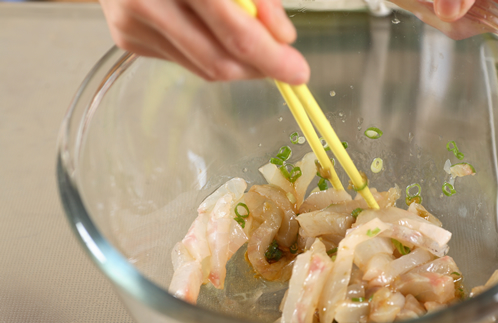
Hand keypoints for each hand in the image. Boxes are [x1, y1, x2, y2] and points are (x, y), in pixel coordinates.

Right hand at [98, 0, 309, 83]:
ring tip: (254, 45)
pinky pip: (184, 60)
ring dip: (238, 64)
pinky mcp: (128, 38)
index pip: (236, 33)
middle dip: (259, 69)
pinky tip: (212, 31)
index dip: (271, 57)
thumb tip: (283, 38)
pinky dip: (209, 52)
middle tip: (285, 67)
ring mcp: (133, 23)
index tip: (298, 70)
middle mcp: (148, 1)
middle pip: (219, 61)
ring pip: (203, 68)